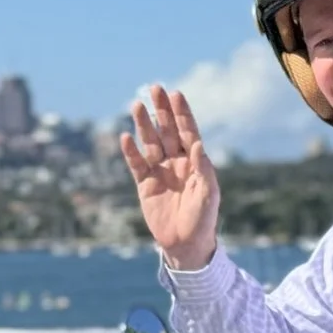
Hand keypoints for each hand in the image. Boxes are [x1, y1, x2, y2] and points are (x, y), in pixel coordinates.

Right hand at [118, 86, 221, 270]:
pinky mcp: (145, 185)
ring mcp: (160, 172)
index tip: (176, 94)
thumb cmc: (203, 219)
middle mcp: (176, 162)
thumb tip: (198, 144)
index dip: (182, 113)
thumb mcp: (207, 194)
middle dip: (162, 110)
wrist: (186, 244)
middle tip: (155, 88)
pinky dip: (130, 152)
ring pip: (150, 143)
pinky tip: (125, 137)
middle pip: (167, 131)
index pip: (188, 132)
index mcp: (194, 162)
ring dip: (144, 125)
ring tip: (136, 106)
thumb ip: (203, 169)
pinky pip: (136, 165)